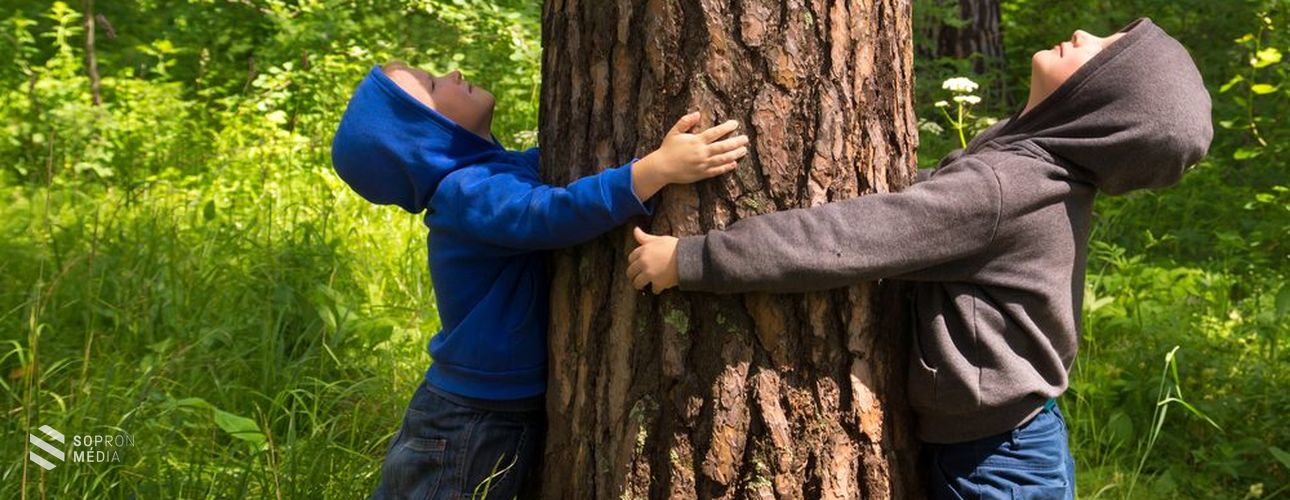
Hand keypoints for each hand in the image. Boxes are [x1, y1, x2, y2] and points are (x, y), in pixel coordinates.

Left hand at [627, 227, 679, 293]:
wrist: (687, 257)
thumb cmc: (674, 246)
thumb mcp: (658, 239)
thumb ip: (645, 237)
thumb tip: (635, 229)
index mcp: (643, 251)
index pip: (631, 258)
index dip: (633, 262)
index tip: (636, 265)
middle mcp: (643, 263)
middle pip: (631, 272)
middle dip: (633, 275)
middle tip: (636, 277)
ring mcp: (649, 274)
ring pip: (638, 283)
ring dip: (640, 285)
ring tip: (643, 286)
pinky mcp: (658, 283)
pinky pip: (653, 289)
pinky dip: (656, 289)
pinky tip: (659, 288)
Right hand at [631, 112, 748, 200]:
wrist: (662, 168)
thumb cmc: (668, 149)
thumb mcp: (674, 132)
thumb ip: (685, 121)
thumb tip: (697, 113)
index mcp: (696, 141)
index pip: (715, 133)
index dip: (727, 127)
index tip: (735, 123)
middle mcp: (701, 153)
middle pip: (723, 146)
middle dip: (736, 142)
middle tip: (745, 138)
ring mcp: (703, 164)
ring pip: (723, 159)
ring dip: (735, 154)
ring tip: (744, 150)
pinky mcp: (702, 174)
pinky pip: (717, 171)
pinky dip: (726, 167)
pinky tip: (734, 163)